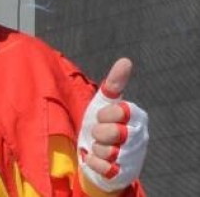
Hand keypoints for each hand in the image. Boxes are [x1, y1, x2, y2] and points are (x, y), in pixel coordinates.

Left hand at [78, 58, 148, 192]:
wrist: (94, 155)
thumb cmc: (101, 125)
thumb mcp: (103, 103)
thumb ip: (114, 83)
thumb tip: (126, 60)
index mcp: (138, 117)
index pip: (120, 110)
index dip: (104, 114)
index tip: (101, 117)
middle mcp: (140, 137)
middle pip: (113, 132)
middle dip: (99, 133)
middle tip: (99, 135)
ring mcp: (134, 156)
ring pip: (106, 150)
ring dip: (96, 148)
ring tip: (99, 147)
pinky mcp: (123, 173)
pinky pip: (102, 166)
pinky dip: (93, 163)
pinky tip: (96, 160)